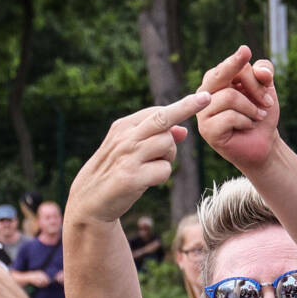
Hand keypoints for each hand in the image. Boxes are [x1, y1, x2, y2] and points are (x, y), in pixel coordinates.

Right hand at [70, 91, 210, 225]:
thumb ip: (154, 138)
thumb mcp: (130, 150)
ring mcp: (128, 156)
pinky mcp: (131, 177)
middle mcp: (125, 138)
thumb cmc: (115, 171)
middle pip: (162, 119)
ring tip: (150, 167)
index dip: (182, 106)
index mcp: (123, 127)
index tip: (203, 97)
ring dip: (168, 157)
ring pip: (167, 145)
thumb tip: (182, 130)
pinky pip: (164, 170)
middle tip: (206, 97)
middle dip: (187, 107)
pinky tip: (146, 181)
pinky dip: (161, 176)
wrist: (90, 200)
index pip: (156, 111)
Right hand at [198, 45, 280, 171]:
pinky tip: (247, 126)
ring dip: (252, 108)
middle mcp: (205, 93)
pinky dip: (246, 121)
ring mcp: (203, 112)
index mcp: (217, 80)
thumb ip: (264, 72)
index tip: (254, 61)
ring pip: (229, 97)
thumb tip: (260, 71)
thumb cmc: (261, 113)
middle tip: (268, 92)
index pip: (229, 65)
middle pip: (221, 75)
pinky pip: (229, 117)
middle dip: (249, 82)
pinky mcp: (206, 130)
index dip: (245, 67)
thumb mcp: (267, 88)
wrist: (263, 142)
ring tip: (258, 117)